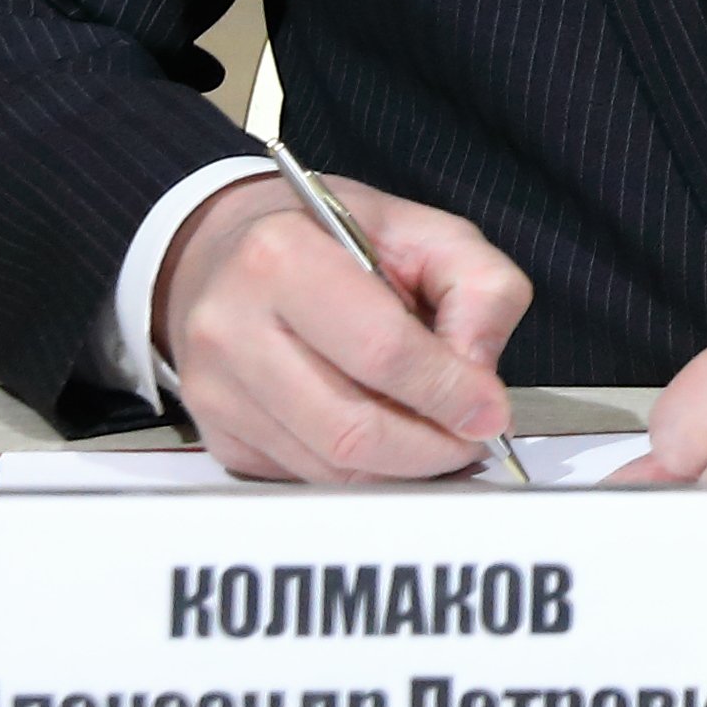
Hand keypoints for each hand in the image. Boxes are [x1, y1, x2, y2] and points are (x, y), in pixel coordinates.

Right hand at [156, 172, 532, 483]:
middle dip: (432, 446)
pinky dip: (362, 468)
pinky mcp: (217, 434)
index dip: (449, 391)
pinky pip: (306, 475)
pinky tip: (385, 433)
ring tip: (439, 434)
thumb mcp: (424, 231)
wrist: (228, 250)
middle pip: (351, 427)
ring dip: (403, 464)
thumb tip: (480, 369)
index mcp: (281, 257)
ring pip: (330, 466)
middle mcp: (231, 327)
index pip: (380, 350)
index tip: (492, 410)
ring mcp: (214, 389)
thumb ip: (480, 287)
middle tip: (474, 436)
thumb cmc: (327, 238)